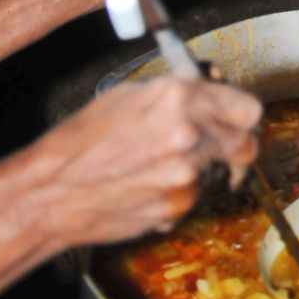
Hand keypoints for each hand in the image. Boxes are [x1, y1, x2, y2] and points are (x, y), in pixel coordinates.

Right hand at [36, 77, 262, 246]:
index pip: (247, 108)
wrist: (51, 193)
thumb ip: (179, 93)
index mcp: (178, 100)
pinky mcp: (176, 207)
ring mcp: (185, 176)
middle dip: (232, 140)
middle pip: (244, 142)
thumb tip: (211, 90)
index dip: (242, 112)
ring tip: (159, 161)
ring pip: (217, 169)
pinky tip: (149, 181)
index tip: (238, 116)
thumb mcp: (129, 95)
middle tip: (213, 139)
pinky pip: (192, 194)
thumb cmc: (80, 142)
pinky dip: (179, 189)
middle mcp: (189, 136)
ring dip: (201, 165)